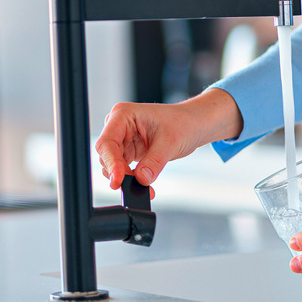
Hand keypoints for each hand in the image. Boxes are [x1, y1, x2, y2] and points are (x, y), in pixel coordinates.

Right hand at [95, 89, 242, 191]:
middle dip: (119, 173)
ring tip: (145, 186)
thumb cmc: (183, 123)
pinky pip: (123, 169)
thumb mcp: (170, 142)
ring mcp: (123, 139)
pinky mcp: (129, 151)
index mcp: (124, 115)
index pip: (107, 142)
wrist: (194, 125)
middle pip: (107, 155)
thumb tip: (141, 179)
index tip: (118, 180)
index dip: (111, 163)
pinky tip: (143, 183)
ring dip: (125, 178)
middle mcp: (119, 126)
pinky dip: (131, 178)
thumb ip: (154, 162)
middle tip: (135, 186)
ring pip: (112, 164)